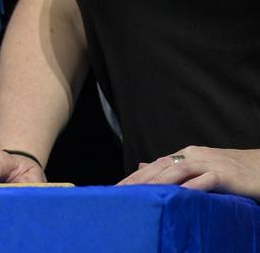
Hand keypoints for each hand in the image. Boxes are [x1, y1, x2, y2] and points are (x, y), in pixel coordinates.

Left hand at [117, 146, 259, 199]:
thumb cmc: (232, 171)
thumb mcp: (200, 166)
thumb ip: (173, 167)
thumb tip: (143, 166)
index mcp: (187, 155)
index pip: (156, 165)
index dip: (135, 176)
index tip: (117, 188)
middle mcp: (195, 156)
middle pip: (162, 167)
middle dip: (139, 180)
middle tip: (120, 193)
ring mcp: (210, 163)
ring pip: (179, 170)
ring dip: (158, 182)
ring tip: (140, 194)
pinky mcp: (226, 175)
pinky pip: (206, 180)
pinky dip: (192, 186)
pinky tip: (178, 194)